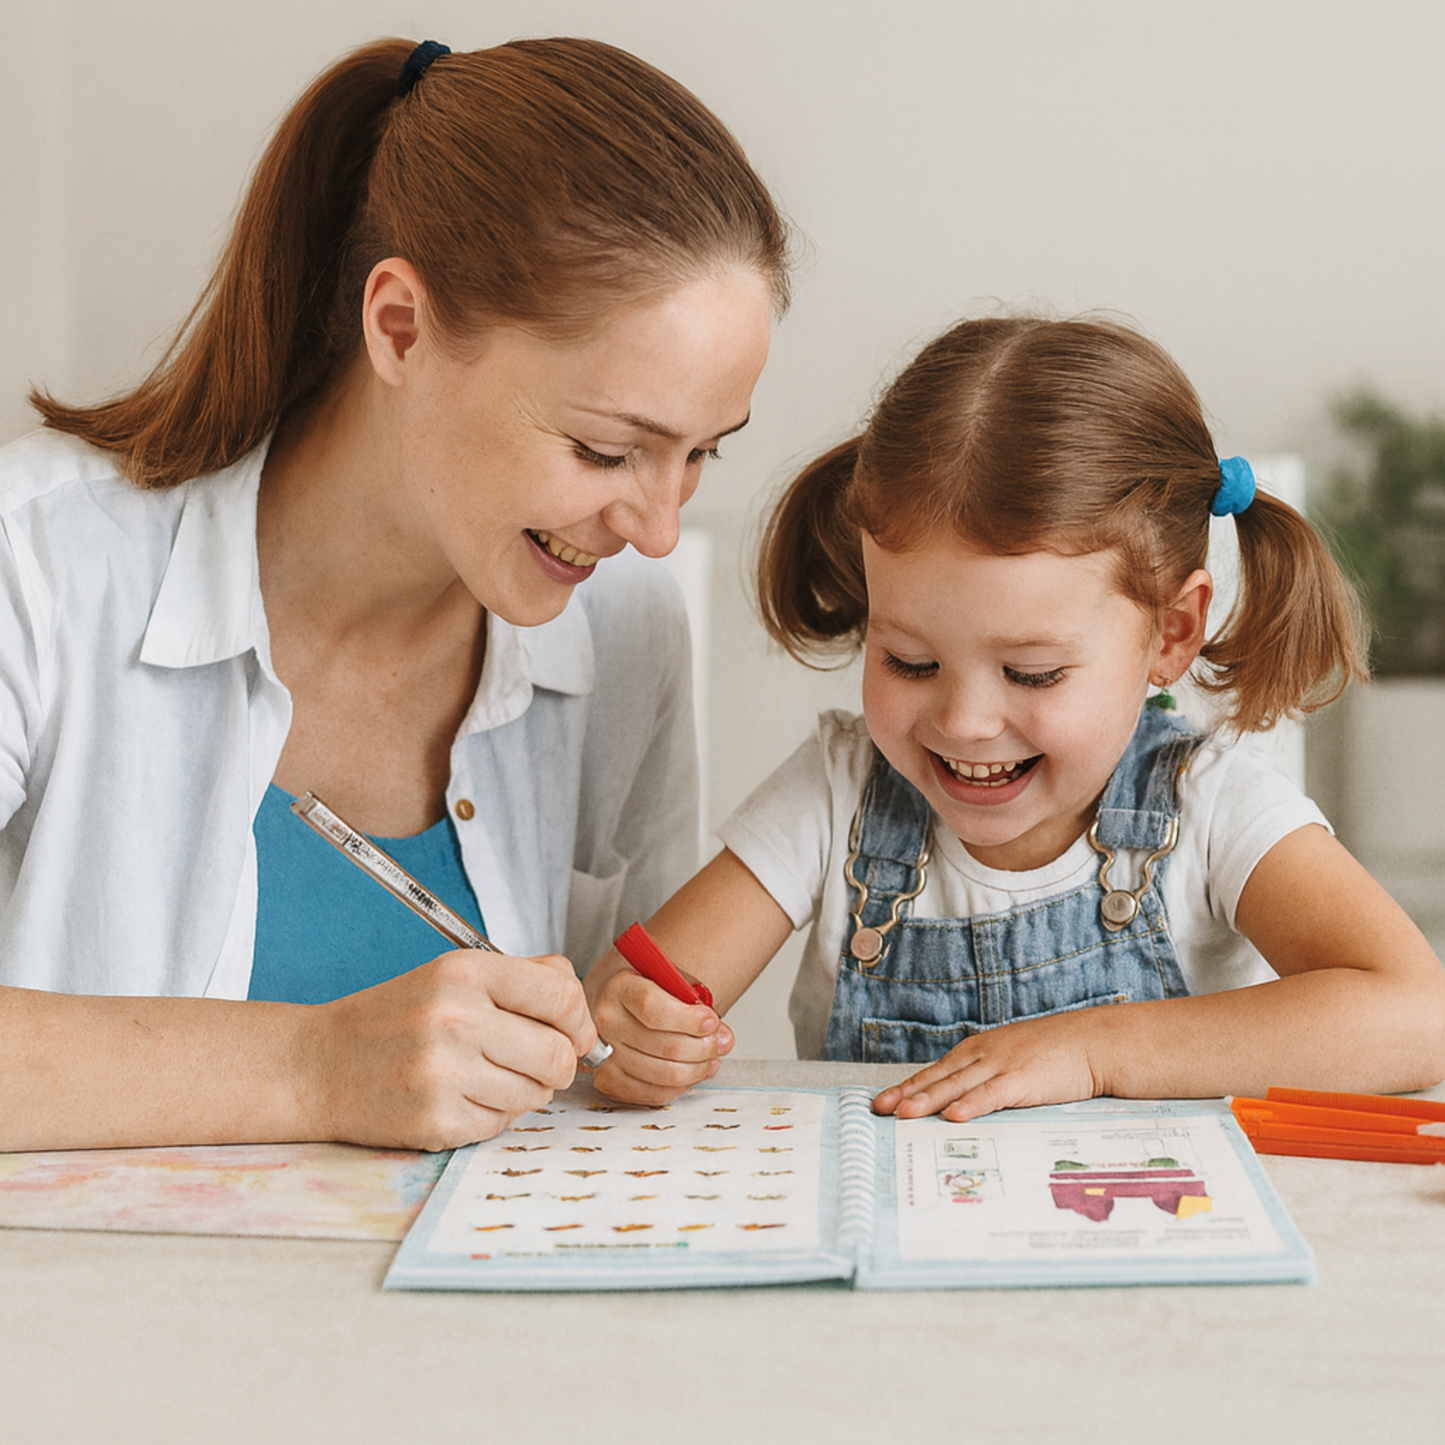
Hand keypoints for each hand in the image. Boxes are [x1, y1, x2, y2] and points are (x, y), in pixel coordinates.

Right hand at [305, 950, 597, 1150]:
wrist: (316, 1065)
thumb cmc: (396, 1019)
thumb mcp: (454, 975)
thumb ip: (523, 979)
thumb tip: (582, 1011)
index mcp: (465, 973)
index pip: (562, 993)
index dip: (578, 1020)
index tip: (571, 1031)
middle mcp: (455, 1018)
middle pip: (558, 1055)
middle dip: (557, 1064)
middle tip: (532, 1062)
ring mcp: (443, 1073)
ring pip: (536, 1095)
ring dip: (523, 1091)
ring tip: (484, 1075)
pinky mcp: (435, 1120)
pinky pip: (501, 1124)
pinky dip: (490, 1115)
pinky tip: (458, 1097)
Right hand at [588, 967, 732, 1105]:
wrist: (615, 1001)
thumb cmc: (645, 989)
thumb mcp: (669, 980)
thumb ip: (696, 1004)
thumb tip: (722, 1037)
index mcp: (620, 988)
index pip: (652, 1008)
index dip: (688, 1020)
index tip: (711, 1021)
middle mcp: (606, 1021)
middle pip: (664, 1046)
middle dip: (704, 1048)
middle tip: (721, 1042)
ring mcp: (604, 1054)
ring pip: (663, 1075)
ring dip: (697, 1069)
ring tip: (711, 1058)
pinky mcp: (608, 1080)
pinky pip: (653, 1093)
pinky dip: (680, 1086)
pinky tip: (691, 1072)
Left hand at [871, 1013, 1101, 1122]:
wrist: (1092, 1041)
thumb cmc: (1053, 1054)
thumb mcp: (1012, 1060)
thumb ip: (987, 1078)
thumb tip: (961, 1102)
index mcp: (978, 1052)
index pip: (935, 1073)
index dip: (907, 1088)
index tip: (882, 1102)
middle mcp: (983, 1056)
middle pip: (938, 1078)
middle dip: (907, 1094)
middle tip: (879, 1109)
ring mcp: (1001, 1066)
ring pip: (957, 1086)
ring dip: (929, 1100)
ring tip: (905, 1114)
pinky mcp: (1023, 1079)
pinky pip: (992, 1095)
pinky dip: (971, 1105)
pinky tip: (953, 1116)